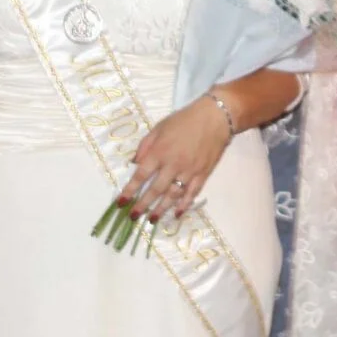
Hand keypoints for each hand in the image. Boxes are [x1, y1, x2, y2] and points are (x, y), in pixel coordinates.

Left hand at [125, 99, 233, 225]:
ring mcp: (189, 171)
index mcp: (160, 151)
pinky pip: (192, 193)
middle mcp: (173, 164)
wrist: (215, 117)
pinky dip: (184, 205)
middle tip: (133, 216)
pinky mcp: (203, 174)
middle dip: (143, 205)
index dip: (130, 190)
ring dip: (161, 209)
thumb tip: (134, 165)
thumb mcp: (159, 128)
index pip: (141, 175)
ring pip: (173, 195)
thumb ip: (145, 147)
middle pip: (155, 189)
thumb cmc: (184, 120)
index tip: (121, 203)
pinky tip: (177, 213)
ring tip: (152, 219)